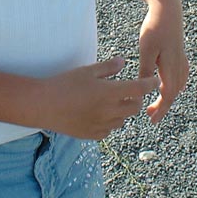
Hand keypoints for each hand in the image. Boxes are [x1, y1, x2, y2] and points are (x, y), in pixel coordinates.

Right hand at [41, 57, 158, 139]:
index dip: (148, 84)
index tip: (153, 81)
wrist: (43, 105)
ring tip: (109, 101)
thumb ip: (107, 67)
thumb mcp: (85, 71)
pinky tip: (97, 113)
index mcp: (109, 92)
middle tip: (128, 91)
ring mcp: (102, 125)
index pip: (138, 89)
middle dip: (135, 98)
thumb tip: (122, 62)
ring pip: (122, 120)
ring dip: (122, 111)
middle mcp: (110, 111)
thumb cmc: (63, 84)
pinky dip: (109, 122)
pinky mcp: (93, 135)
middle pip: (134, 107)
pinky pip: (109, 130)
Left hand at [139, 4, 188, 123]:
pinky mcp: (180, 54)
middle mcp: (179, 68)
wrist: (168, 10)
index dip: (160, 109)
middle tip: (150, 116)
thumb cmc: (155, 28)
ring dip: (168, 97)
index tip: (151, 120)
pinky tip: (172, 87)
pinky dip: (175, 86)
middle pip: (172, 93)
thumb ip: (146, 70)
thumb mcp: (147, 50)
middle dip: (162, 106)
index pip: (167, 96)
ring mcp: (182, 61)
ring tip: (157, 104)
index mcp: (171, 69)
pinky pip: (181, 77)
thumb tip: (143, 89)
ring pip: (177, 86)